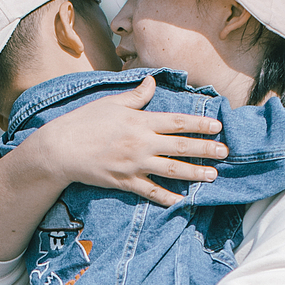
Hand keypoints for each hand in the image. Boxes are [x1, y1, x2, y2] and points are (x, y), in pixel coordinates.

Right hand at [34, 74, 227, 208]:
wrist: (60, 149)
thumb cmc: (84, 122)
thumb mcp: (110, 103)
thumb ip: (136, 96)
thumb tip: (152, 83)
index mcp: (140, 121)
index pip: (178, 122)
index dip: (200, 124)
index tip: (218, 127)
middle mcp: (142, 143)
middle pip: (181, 147)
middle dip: (206, 150)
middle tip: (225, 153)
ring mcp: (134, 165)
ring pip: (172, 171)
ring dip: (195, 174)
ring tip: (213, 176)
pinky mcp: (125, 182)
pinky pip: (151, 192)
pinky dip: (167, 197)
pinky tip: (182, 201)